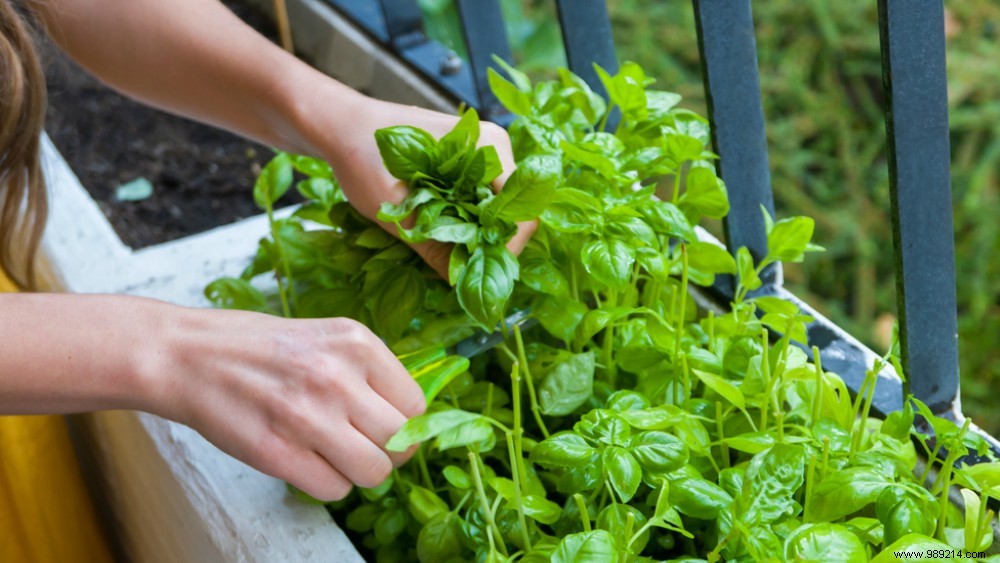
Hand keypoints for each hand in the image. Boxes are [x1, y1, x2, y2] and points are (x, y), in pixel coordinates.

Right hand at [154, 308, 424, 500]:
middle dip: (389, 452)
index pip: (416, 404)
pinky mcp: (278, 453)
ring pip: (373, 472)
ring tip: (336, 454)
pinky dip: (327, 484)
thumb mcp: (326, 338)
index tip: (386, 425)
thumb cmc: (260, 348)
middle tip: (365, 446)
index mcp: (357, 344)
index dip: (405, 422)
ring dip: (359, 472)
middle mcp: (337, 377)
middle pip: (401, 442)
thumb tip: (409, 418)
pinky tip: (308, 461)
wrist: (189, 356)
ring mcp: (308, 416)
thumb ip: (368, 373)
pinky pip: (334, 489)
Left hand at [315, 96, 535, 278]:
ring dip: (474, 236)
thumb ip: (433, 246)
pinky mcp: (466, 163)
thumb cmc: (362, 155)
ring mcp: (481, 153)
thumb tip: (462, 284)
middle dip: (488, 245)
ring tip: (446, 253)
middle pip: (512, 213)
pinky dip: (464, 223)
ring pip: (495, 210)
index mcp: (487, 147)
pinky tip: (440, 235)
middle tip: (458, 268)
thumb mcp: (394, 208)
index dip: (503, 250)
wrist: (338, 125)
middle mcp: (493, 147)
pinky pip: (479, 201)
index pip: (521, 213)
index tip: (473, 270)